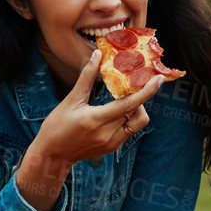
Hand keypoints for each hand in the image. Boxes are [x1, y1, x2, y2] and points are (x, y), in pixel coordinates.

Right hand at [17, 51, 163, 210]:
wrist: (52, 156)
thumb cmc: (57, 126)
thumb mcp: (71, 100)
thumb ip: (87, 77)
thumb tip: (97, 55)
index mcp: (96, 120)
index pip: (129, 104)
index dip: (147, 91)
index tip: (158, 79)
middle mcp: (108, 134)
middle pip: (139, 113)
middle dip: (139, 97)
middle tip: (131, 87)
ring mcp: (112, 143)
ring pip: (138, 123)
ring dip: (136, 109)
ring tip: (122, 101)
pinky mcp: (113, 148)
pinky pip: (130, 131)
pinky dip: (129, 118)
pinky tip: (117, 112)